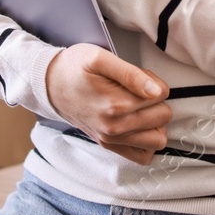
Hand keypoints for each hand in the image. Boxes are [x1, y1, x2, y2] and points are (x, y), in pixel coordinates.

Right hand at [45, 43, 170, 163]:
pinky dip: (146, 142)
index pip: (161, 94)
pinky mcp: (109, 146)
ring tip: (138, 107)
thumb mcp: (100, 58)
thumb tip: (157, 91)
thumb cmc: (75, 67)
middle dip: (155, 101)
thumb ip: (130, 74)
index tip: (137, 77)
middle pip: (164, 116)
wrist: (50, 85)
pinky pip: (143, 156)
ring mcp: (111, 140)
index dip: (153, 81)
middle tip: (136, 90)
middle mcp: (115, 127)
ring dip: (155, 123)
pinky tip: (137, 124)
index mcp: (115, 104)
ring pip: (158, 139)